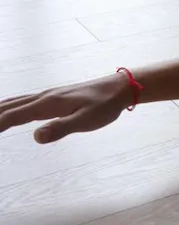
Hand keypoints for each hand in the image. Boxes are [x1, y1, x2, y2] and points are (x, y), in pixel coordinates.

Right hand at [0, 72, 131, 143]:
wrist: (120, 87)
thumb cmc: (105, 106)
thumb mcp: (87, 120)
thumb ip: (62, 128)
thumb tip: (36, 137)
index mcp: (47, 104)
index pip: (11, 116)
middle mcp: (42, 97)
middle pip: (6, 107)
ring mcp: (46, 95)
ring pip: (12, 102)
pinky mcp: (51, 97)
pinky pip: (21, 101)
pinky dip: (6, 107)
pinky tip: (5, 111)